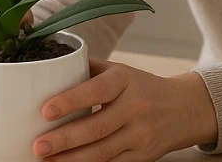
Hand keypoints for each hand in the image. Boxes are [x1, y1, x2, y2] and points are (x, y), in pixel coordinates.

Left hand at [30, 59, 218, 161]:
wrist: (183, 109)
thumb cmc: (141, 88)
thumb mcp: (121, 72)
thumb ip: (89, 70)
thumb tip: (49, 69)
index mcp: (126, 80)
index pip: (97, 90)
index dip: (71, 100)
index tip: (45, 110)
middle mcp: (136, 107)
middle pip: (97, 128)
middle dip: (64, 140)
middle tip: (38, 146)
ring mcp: (142, 135)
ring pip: (103, 152)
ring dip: (71, 160)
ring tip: (46, 161)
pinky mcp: (143, 157)